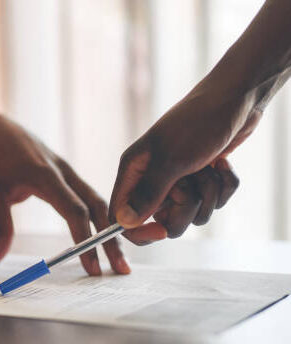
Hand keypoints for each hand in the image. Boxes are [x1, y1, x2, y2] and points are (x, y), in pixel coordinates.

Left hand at [0, 109, 133, 275]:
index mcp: (44, 175)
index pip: (74, 210)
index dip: (85, 239)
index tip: (92, 267)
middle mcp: (63, 172)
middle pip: (97, 207)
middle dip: (110, 239)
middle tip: (120, 270)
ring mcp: (69, 171)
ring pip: (99, 201)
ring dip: (111, 230)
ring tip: (119, 260)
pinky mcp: (70, 174)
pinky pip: (91, 196)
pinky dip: (103, 217)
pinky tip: (108, 237)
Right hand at [109, 80, 258, 241]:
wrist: (236, 97)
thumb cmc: (197, 122)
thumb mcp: (170, 160)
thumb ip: (147, 193)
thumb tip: (124, 222)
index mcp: (134, 172)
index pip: (122, 215)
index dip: (139, 230)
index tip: (162, 231)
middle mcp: (152, 178)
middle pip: (163, 220)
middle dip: (186, 208)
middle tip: (191, 184)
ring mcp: (179, 179)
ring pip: (192, 214)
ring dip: (208, 194)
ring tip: (208, 168)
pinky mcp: (202, 178)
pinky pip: (214, 202)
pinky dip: (224, 186)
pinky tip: (221, 165)